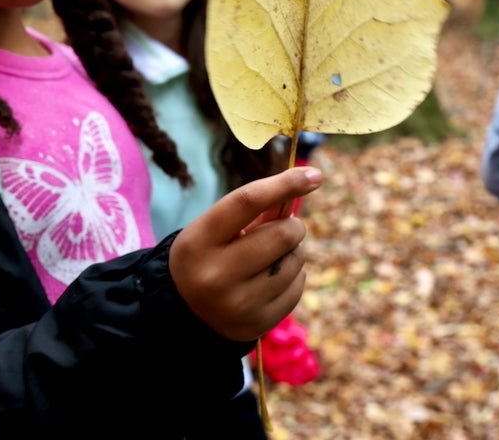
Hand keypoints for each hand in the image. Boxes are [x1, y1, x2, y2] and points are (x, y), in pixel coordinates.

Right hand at [170, 167, 321, 342]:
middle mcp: (217, 274)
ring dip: (292, 252)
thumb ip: (254, 207)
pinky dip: (293, 276)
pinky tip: (272, 279)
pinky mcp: (258, 323)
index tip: (314, 175)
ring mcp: (239, 303)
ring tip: (271, 257)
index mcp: (199, 241)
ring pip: (295, 261)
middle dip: (291, 225)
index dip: (285, 184)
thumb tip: (304, 181)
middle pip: (283, 234)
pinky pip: (297, 286)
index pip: (248, 201)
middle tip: (283, 228)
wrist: (184, 313)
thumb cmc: (206, 256)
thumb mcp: (214, 228)